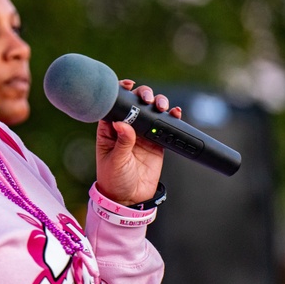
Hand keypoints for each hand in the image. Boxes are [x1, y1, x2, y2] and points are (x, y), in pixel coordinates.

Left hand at [94, 81, 181, 205]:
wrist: (130, 199)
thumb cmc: (114, 179)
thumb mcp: (115, 161)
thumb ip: (121, 142)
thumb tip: (123, 123)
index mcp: (110, 129)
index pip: (114, 105)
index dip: (121, 92)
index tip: (128, 85)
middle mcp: (126, 128)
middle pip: (136, 104)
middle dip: (143, 96)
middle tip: (148, 98)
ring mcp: (142, 134)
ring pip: (151, 112)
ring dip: (158, 104)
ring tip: (162, 106)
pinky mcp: (157, 142)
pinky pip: (165, 126)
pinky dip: (171, 118)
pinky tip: (175, 113)